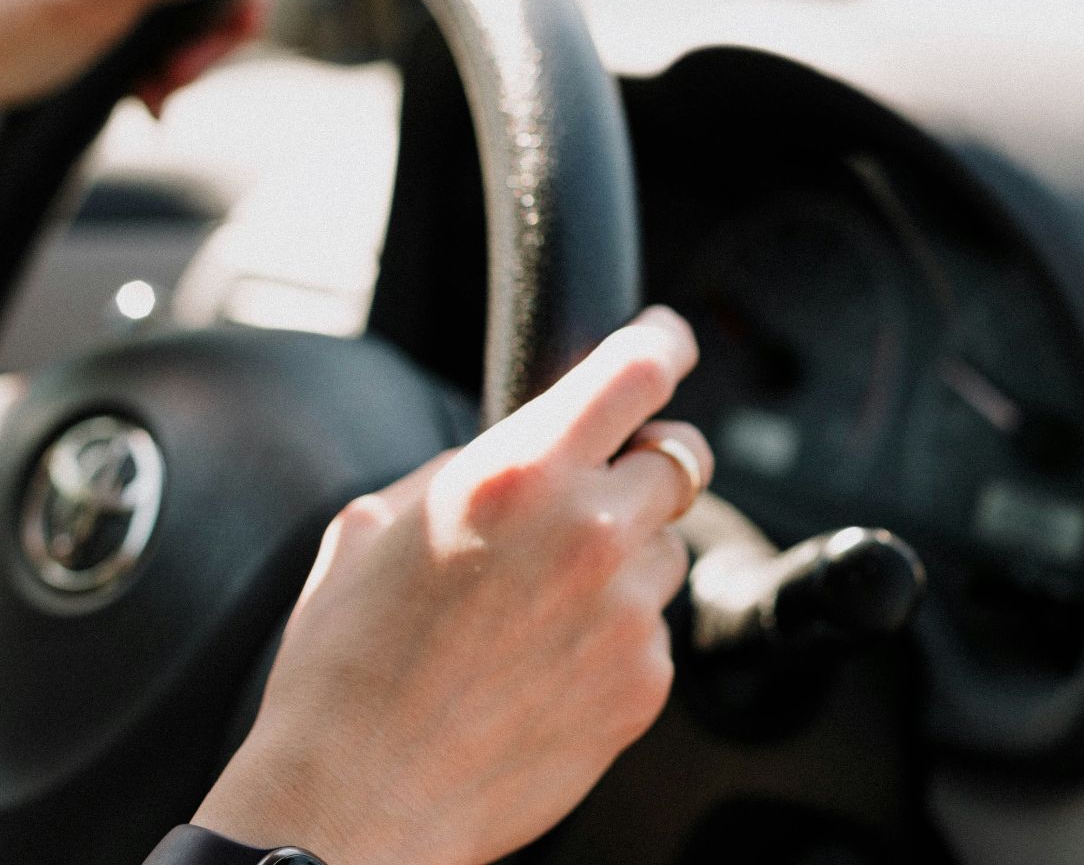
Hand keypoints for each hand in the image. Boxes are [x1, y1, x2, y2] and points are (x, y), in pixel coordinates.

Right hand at [193, 306, 712, 864]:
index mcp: (521, 473)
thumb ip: (473, 465)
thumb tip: (527, 444)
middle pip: (678, 458)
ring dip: (624, 558)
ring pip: (666, 549)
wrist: (356, 801)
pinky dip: (614, 634)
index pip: (637, 371)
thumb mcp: (377, 524)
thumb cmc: (347, 666)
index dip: (664, 343)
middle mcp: (590, 531)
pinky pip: (653, 629)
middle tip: (595, 492)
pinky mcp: (644, 679)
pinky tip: (544, 664)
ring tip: (538, 607)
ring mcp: (627, 610)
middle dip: (643, 464)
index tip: (670, 340)